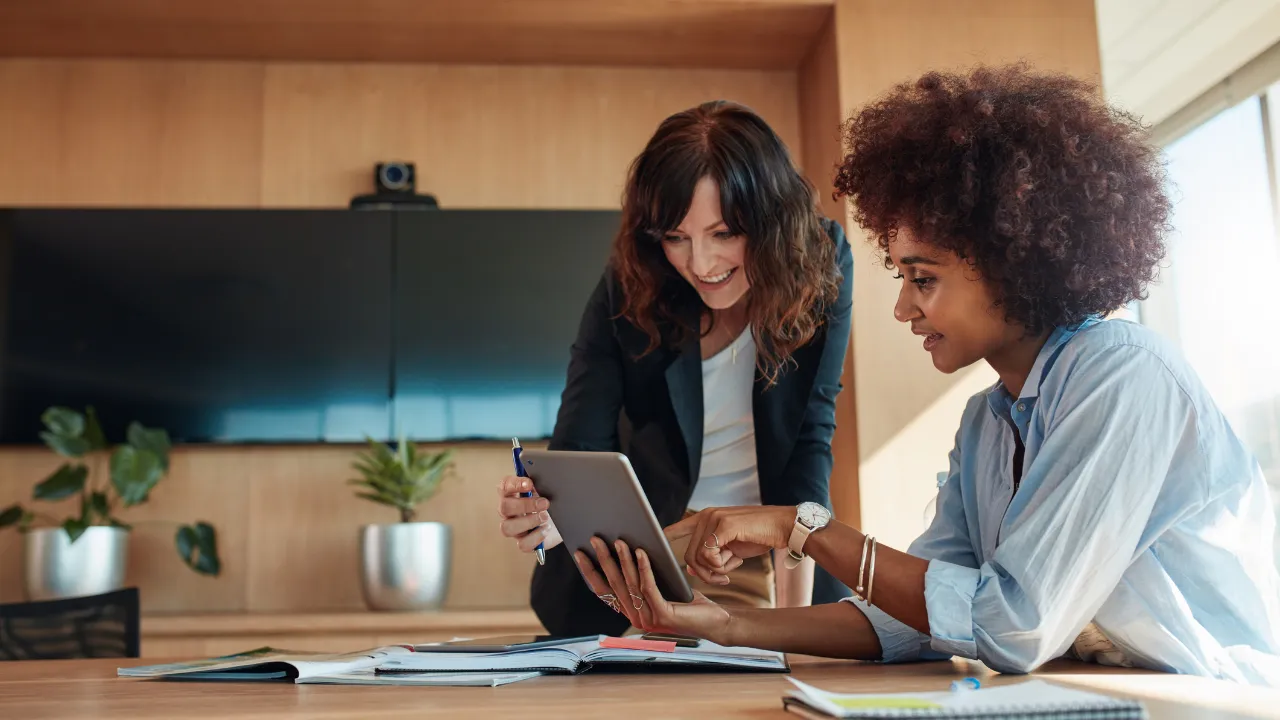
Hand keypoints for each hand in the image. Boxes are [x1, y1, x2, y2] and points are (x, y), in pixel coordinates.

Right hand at [496, 475, 562, 552]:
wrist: (562, 521)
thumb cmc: (550, 501)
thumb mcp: (547, 489)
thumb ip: (541, 481)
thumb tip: (546, 473)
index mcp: (511, 494)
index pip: (504, 486)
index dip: (515, 484)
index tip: (529, 483)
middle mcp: (509, 512)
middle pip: (504, 508)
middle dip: (525, 505)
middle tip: (544, 502)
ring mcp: (514, 528)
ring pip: (507, 528)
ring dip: (528, 521)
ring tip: (545, 517)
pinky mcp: (524, 542)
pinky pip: (522, 544)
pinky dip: (535, 537)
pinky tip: (546, 530)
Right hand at [573, 537, 732, 642]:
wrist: (715, 621)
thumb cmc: (687, 601)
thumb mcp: (660, 586)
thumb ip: (642, 577)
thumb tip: (627, 547)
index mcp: (631, 611)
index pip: (604, 591)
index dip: (590, 572)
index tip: (580, 553)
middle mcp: (636, 617)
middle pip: (614, 584)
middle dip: (603, 559)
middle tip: (595, 539)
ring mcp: (648, 618)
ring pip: (630, 583)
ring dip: (623, 559)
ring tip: (619, 540)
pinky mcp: (663, 615)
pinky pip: (649, 586)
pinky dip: (644, 567)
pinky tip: (641, 551)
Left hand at [665, 505, 795, 585]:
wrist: (783, 526)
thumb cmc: (759, 536)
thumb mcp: (731, 548)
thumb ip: (712, 554)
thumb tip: (689, 568)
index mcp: (707, 518)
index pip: (677, 528)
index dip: (664, 538)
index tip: (650, 547)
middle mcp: (706, 515)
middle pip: (688, 553)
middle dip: (702, 573)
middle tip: (721, 579)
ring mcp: (714, 518)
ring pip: (697, 556)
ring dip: (713, 571)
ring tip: (729, 571)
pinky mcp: (724, 525)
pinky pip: (709, 554)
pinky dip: (720, 565)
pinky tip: (735, 563)